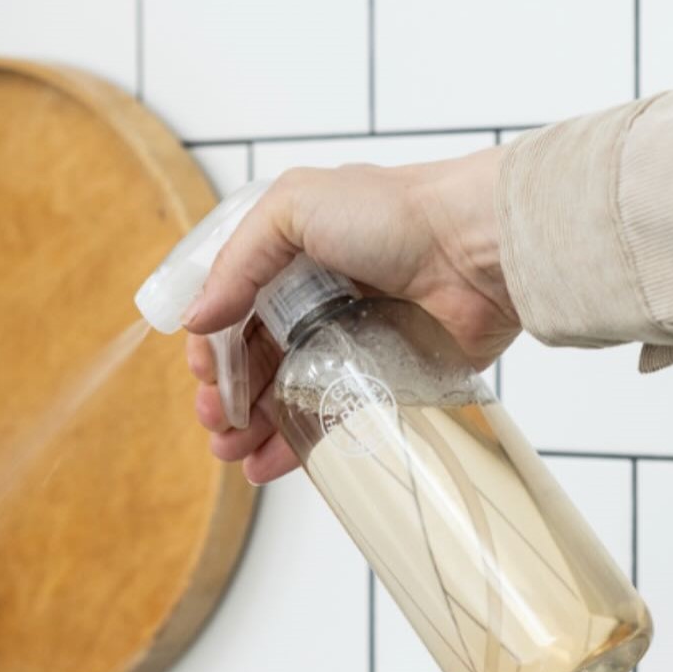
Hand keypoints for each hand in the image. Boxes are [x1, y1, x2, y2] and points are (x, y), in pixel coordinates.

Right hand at [183, 146, 517, 483]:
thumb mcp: (293, 208)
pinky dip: (296, 445)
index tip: (204, 375)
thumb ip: (236, 262)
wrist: (477, 247)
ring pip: (287, 395)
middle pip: (255, 359)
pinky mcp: (385, 380)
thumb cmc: (392, 214)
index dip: (213, 345)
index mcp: (291, 257)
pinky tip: (266, 463)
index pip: (234, 309)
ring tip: (232, 451)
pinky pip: (332, 419)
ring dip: (252, 426)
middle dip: (227, 394)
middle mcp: (317, 300)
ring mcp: (350, 343)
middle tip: (216, 422)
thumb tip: (195, 320)